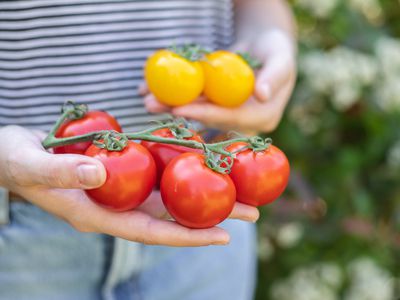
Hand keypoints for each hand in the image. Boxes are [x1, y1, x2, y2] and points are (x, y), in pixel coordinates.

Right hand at [0, 126, 258, 245]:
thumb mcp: (32, 164)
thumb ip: (63, 170)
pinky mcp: (120, 168)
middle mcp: (115, 204)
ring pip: (169, 193)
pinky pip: (155, 170)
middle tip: (251, 213)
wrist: (10, 152)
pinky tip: (200, 160)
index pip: (150, 231)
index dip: (186, 235)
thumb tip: (99, 170)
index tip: (223, 236)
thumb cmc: (14, 160)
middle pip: (171, 215)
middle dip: (210, 216)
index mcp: (98, 214)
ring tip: (238, 187)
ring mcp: (120, 187)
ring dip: (202, 190)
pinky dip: (179, 167)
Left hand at [141, 29, 296, 132]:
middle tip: (151, 105)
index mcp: (263, 117)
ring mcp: (227, 112)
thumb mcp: (282, 59)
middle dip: (178, 111)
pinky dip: (174, 93)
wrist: (266, 45)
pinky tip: (151, 88)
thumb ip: (275, 76)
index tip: (180, 109)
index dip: (204, 115)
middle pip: (207, 118)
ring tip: (146, 98)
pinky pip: (194, 98)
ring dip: (170, 104)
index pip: (230, 118)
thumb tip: (262, 95)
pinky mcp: (216, 103)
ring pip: (196, 109)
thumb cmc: (277, 50)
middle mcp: (243, 120)